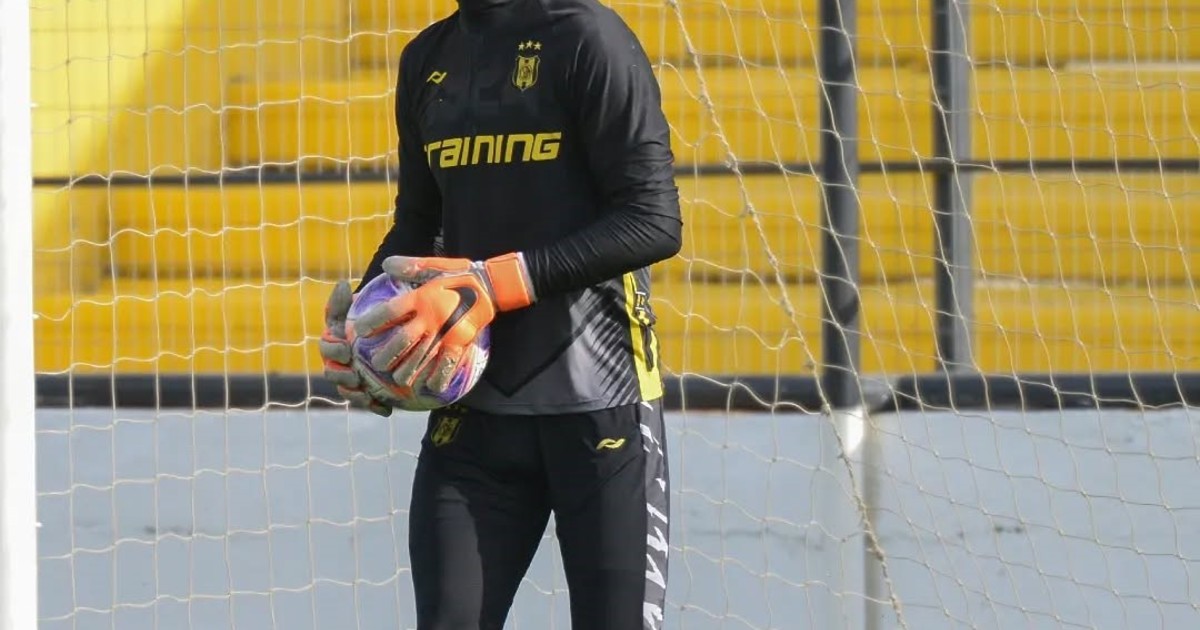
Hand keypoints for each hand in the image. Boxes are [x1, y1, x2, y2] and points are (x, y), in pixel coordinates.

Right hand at [317, 281, 391, 416]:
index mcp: (334, 341)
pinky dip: (374, 407)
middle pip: (331, 373)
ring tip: (366, 394)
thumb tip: (342, 284)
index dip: (333, 350)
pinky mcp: (366, 391)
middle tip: (355, 375)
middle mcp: (338, 362)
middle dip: (341, 375)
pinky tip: (386, 410)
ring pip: (346, 390)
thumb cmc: (370, 316)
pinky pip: (366, 402)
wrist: (389, 333)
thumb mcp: (359, 305)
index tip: (346, 349)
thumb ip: (348, 299)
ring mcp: (351, 378)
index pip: (326, 347)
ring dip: (354, 394)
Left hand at [353, 253, 534, 395]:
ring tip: (398, 380)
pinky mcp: (461, 342)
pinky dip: (438, 377)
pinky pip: (447, 364)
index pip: (390, 312)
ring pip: (421, 357)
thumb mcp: (435, 265)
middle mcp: (430, 317)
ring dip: (407, 371)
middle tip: (377, 365)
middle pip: (402, 341)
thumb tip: (386, 264)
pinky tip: (430, 386)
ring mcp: (446, 332)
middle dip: (387, 355)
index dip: (373, 322)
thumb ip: (411, 266)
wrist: (492, 285)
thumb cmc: (460, 275)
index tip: (359, 330)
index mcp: (421, 297)